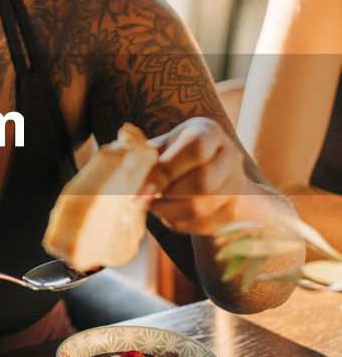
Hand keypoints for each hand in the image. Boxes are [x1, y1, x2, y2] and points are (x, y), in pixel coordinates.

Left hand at [144, 117, 254, 236]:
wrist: (217, 176)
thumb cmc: (179, 157)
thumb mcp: (166, 147)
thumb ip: (145, 155)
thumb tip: (119, 167)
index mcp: (208, 132)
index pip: (194, 150)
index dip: (165, 173)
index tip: (139, 192)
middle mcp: (230, 155)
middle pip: (201, 182)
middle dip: (168, 195)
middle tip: (147, 200)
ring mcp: (237, 184)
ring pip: (201, 208)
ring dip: (170, 212)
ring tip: (155, 206)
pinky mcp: (234, 211)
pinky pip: (202, 224)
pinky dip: (179, 222)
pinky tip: (171, 213)